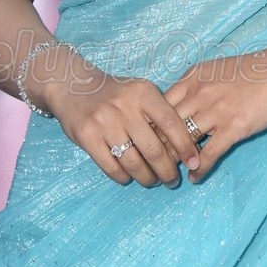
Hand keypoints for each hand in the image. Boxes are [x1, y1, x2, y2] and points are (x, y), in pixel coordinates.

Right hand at [44, 55, 201, 187]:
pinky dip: (123, 177)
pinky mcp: (87, 137)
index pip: (172, 124)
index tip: (193, 162)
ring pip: (133, 162)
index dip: (185, 147)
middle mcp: (125, 106)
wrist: (73, 85)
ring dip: (147, 178)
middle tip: (172, 180)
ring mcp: (104, 122)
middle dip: (167, 170)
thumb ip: (159, 113)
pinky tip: (128, 177)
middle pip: (154, 149)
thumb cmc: (116, 94)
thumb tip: (183, 148)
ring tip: (152, 180)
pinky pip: (111, 167)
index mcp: (144, 93)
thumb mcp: (140, 92)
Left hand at [162, 38, 266, 183]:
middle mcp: (198, 94)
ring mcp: (215, 112)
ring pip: (182, 143)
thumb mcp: (216, 70)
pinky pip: (208, 154)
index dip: (150, 127)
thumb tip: (180, 105)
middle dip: (156, 148)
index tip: (146, 142)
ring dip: (174, 162)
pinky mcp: (233, 128)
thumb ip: (195, 85)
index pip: (159, 107)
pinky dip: (199, 170)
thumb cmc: (253, 70)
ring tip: (170, 175)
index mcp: (192, 78)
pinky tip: (195, 178)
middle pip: (165, 127)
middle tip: (152, 164)